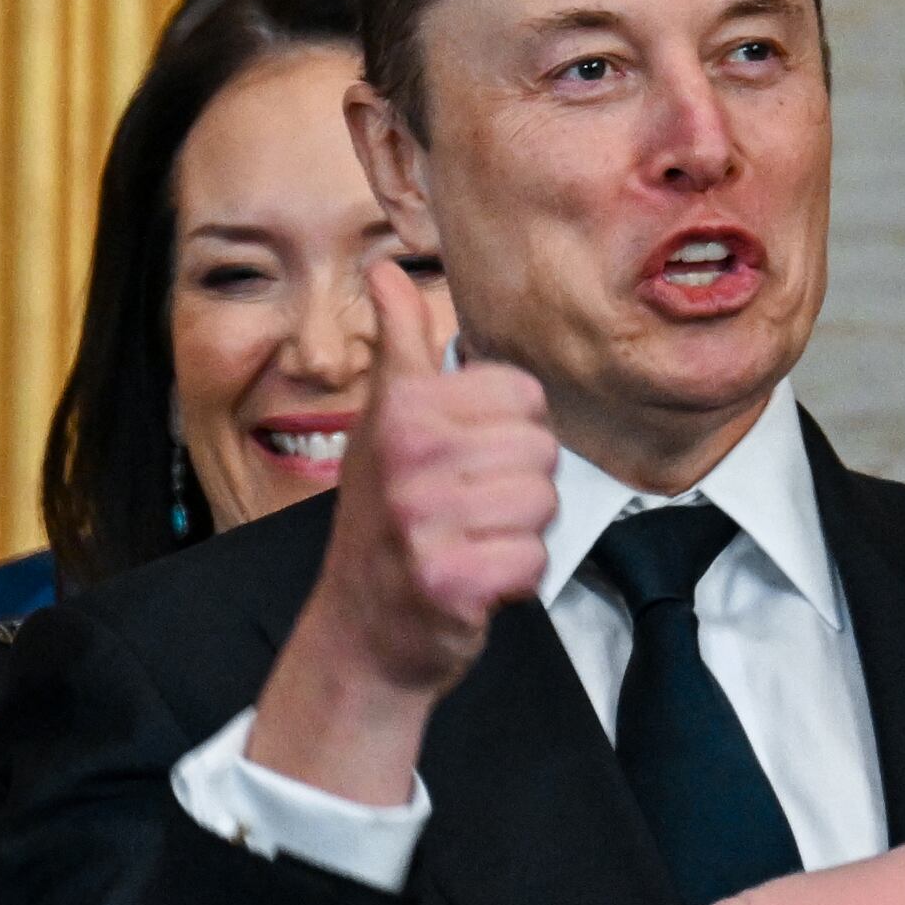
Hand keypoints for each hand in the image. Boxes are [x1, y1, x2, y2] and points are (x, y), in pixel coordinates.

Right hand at [240, 255, 557, 806]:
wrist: (361, 633)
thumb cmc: (382, 524)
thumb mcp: (382, 423)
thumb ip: (398, 344)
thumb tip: (386, 271)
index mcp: (402, 408)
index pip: (525, 395)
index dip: (509, 434)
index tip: (465, 460)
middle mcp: (408, 458)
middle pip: (541, 450)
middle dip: (517, 486)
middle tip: (465, 510)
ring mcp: (425, 521)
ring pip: (544, 505)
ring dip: (517, 534)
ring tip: (470, 541)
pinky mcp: (450, 581)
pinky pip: (534, 560)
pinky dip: (515, 580)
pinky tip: (476, 580)